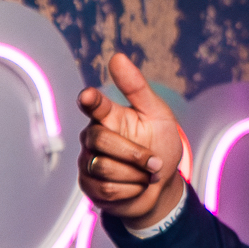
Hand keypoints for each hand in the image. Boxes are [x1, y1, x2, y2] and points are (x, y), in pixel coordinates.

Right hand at [77, 52, 188, 226]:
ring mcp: (87, 161)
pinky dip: (129, 191)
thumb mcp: (157, 114)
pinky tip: (136, 187)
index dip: (91, 100)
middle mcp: (92, 136)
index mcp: (108, 115)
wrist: (161, 185)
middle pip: (101, 141)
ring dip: (135, 175)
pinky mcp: (88, 186)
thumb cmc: (159, 144)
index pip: (94, 105)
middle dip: (134, 155)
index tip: (88, 96)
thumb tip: (117, 57)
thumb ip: (137, 88)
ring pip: (103, 168)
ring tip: (146, 175)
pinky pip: (105, 189)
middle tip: (155, 163)